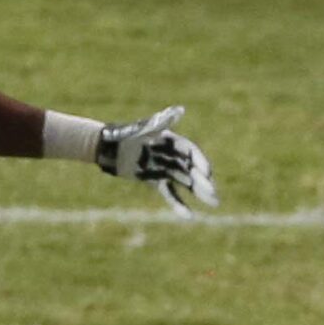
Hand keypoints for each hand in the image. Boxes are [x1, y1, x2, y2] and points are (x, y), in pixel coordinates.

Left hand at [96, 105, 217, 216]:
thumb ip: (163, 122)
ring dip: (199, 193)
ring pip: (186, 182)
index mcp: (171, 141)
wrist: (108, 148)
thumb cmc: (127, 134)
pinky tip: (189, 215)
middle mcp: (171, 155)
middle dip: (203, 182)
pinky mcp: (156, 181)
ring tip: (215, 203)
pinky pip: (170, 193)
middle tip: (215, 194)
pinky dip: (179, 204)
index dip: (200, 161)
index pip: (190, 151)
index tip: (208, 173)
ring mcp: (164, 168)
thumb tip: (180, 109)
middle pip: (191, 169)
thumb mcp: (145, 128)